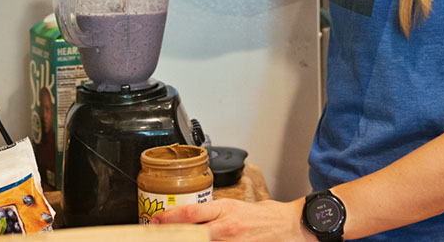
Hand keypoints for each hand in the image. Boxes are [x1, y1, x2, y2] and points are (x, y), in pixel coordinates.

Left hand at [151, 198, 315, 241]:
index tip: (155, 220)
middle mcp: (225, 228)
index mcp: (225, 210)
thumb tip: (192, 217)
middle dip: (170, 234)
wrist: (287, 227)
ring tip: (173, 238)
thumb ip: (213, 211)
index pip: (190, 213)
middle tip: (157, 233)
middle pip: (190, 233)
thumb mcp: (235, 206)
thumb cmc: (263, 216)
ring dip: (186, 240)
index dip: (169, 218)